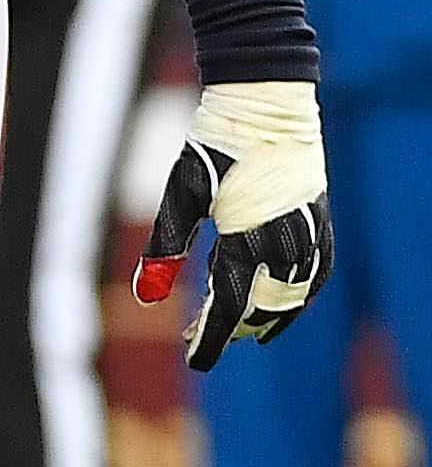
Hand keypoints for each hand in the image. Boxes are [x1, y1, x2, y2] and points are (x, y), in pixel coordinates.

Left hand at [135, 80, 332, 368]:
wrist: (264, 104)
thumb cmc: (213, 144)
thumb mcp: (180, 193)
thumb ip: (165, 245)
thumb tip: (145, 297)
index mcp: (246, 238)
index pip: (227, 308)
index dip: (211, 339)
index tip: (194, 362)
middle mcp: (285, 245)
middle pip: (259, 308)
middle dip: (230, 329)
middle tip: (199, 338)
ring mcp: (309, 236)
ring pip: (292, 299)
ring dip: (264, 318)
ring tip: (235, 329)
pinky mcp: (320, 224)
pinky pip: (315, 276)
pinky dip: (296, 298)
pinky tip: (277, 304)